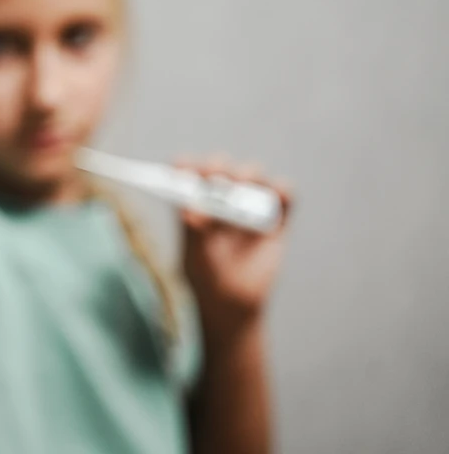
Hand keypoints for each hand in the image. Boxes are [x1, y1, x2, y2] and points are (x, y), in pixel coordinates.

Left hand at [176, 156, 292, 343]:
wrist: (232, 302)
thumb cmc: (206, 275)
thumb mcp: (196, 256)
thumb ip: (194, 233)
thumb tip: (189, 212)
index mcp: (194, 199)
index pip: (189, 172)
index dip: (187, 166)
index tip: (183, 168)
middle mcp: (221, 195)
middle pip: (221, 168)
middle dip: (217, 166)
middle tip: (214, 174)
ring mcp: (249, 203)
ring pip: (253, 175)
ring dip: (248, 173)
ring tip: (241, 183)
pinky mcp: (276, 216)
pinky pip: (284, 195)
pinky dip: (282, 190)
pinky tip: (276, 192)